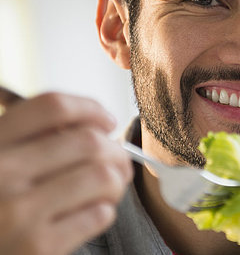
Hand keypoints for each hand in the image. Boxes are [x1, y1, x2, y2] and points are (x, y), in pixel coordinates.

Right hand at [0, 92, 132, 254]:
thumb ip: (32, 140)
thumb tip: (94, 125)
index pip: (53, 107)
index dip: (91, 109)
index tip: (107, 122)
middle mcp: (3, 172)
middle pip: (89, 142)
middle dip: (116, 151)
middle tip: (119, 162)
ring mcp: (19, 212)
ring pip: (103, 176)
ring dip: (117, 182)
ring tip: (109, 189)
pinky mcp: (37, 246)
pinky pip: (98, 215)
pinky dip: (105, 211)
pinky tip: (91, 213)